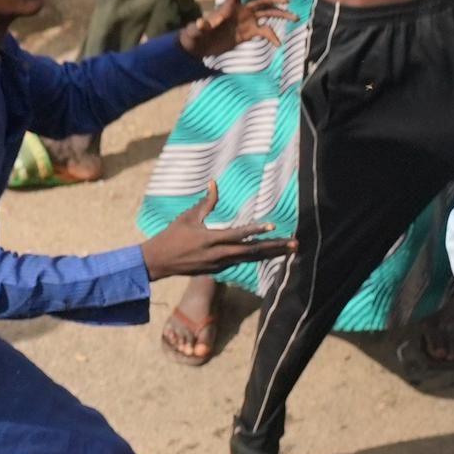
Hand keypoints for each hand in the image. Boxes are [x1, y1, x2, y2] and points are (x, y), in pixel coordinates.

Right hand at [140, 184, 292, 277]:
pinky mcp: (217, 270)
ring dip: (270, 254)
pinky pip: (240, 262)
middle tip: (295, 244)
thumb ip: (205, 203)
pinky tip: (268, 254)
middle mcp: (218, 254)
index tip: (273, 226)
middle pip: (251, 251)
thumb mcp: (187, 218)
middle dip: (274, 247)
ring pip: (250, 259)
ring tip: (289, 250)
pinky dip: (255, 258)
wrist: (158, 262)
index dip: (256, 230)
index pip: (238, 235)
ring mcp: (219, 264)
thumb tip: (214, 183)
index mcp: (210, 239)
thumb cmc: (171, 236)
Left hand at [177, 0, 289, 58]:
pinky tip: (278, 44)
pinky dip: (272, 37)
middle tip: (286, 0)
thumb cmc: (195, 36)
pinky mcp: (249, 32)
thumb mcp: (196, 32)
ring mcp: (247, 21)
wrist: (200, 47)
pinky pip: (265, 32)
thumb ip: (200, 27)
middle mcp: (240, 10)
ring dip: (281, 14)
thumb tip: (201, 23)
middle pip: (259, 0)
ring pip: (268, 13)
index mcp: (227, 7)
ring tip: (296, 18)